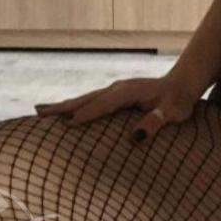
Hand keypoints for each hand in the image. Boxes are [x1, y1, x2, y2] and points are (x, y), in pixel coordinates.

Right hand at [33, 73, 200, 143]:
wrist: (183, 84)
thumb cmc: (178, 101)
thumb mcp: (172, 112)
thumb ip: (155, 122)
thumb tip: (135, 137)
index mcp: (128, 92)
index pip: (103, 105)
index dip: (87, 115)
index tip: (67, 126)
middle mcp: (117, 89)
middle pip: (85, 99)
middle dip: (62, 108)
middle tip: (37, 114)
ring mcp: (115, 90)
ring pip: (84, 99)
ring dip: (62, 106)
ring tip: (39, 112)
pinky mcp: (115, 95)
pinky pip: (90, 102)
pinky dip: (74, 107)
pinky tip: (64, 114)